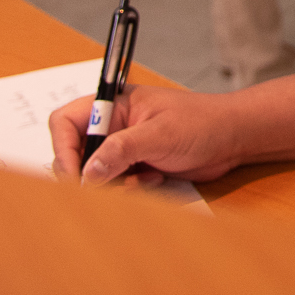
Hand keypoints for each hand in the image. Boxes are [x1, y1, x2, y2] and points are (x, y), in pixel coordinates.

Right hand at [48, 85, 251, 186]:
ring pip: (94, 173)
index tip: (75, 175)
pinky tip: (156, 179)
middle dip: (88, 172)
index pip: (66, 122)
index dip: (62, 148)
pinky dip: (129, 189)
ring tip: (141, 180)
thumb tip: (87, 172)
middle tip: (107, 184)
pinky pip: (115, 184)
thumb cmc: (201, 123)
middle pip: (75, 152)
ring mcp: (123, 147)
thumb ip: (121, 150)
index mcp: (114, 105)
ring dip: (112, 184)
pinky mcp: (135, 166)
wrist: (232, 138)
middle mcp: (113, 125)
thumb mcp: (160, 134)